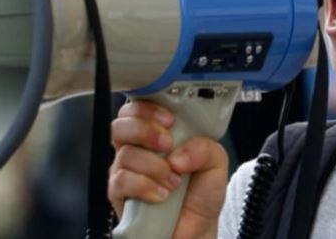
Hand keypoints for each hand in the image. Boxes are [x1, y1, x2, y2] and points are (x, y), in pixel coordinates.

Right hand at [109, 100, 228, 238]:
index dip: (148, 108)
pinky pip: (121, 181)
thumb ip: (204, 147)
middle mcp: (137, 149)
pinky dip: (144, 186)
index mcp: (156, 133)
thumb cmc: (201, 193)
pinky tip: (161, 195)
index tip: (170, 119)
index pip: (138, 108)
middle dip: (145, 131)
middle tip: (167, 145)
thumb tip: (176, 154)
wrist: (198, 228)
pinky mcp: (119, 194)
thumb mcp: (215, 162)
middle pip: (121, 125)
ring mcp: (125, 171)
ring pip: (125, 154)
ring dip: (154, 166)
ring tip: (174, 182)